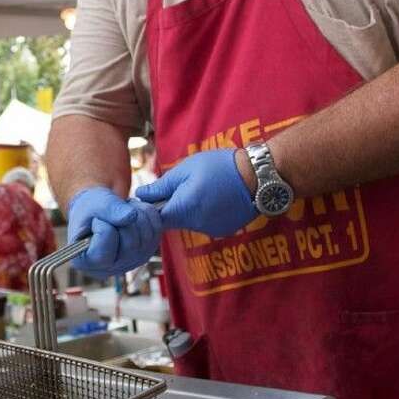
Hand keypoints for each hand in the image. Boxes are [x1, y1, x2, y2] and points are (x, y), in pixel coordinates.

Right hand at [67, 187, 161, 276]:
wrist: (99, 211)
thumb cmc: (90, 209)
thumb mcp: (92, 203)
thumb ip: (108, 209)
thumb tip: (131, 216)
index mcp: (85, 262)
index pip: (103, 250)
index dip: (103, 227)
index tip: (95, 220)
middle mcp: (109, 269)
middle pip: (130, 244)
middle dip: (125, 219)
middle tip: (113, 209)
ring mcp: (129, 264)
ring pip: (146, 238)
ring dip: (138, 214)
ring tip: (123, 209)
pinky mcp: (145, 254)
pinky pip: (156, 232)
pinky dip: (149, 216)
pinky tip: (134, 212)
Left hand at [136, 148, 255, 236]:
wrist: (259, 175)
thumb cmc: (220, 166)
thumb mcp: (187, 169)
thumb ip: (162, 185)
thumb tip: (140, 195)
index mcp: (184, 209)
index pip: (155, 220)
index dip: (150, 210)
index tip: (152, 198)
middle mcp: (196, 225)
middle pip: (173, 221)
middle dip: (172, 206)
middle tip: (182, 185)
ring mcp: (211, 230)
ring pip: (189, 222)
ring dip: (189, 209)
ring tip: (203, 188)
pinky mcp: (224, 231)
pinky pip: (205, 224)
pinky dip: (205, 213)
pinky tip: (216, 197)